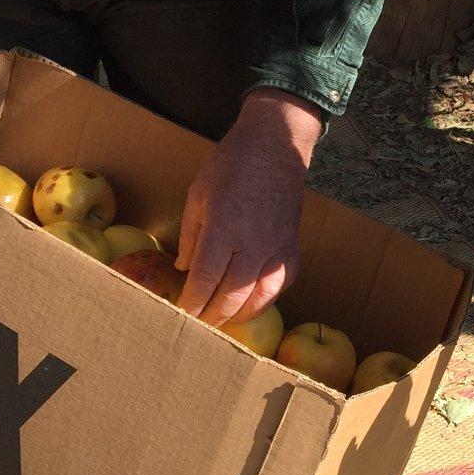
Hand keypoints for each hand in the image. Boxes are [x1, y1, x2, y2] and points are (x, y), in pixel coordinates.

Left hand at [176, 88, 322, 324]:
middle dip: (212, 316)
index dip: (192, 303)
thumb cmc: (231, 166)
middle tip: (197, 327)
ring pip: (260, 297)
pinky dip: (265, 300)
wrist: (275, 147)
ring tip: (223, 322)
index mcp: (224, 228)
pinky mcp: (292, 247)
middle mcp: (253, 243)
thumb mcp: (198, 195)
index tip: (181, 315)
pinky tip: (251, 304)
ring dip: (239, 315)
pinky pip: (281, 284)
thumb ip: (191, 236)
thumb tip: (185, 270)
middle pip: (231, 296)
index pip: (205, 279)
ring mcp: (277, 247)